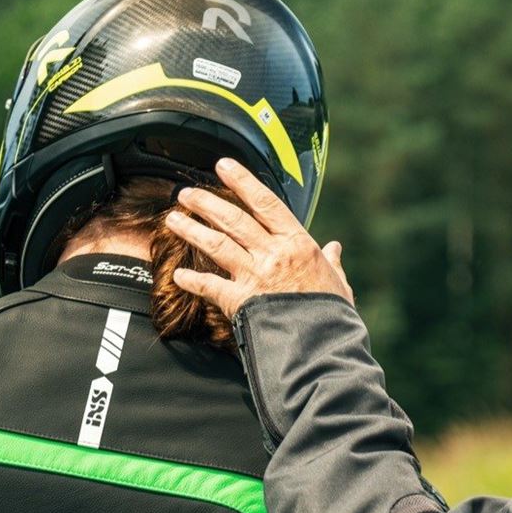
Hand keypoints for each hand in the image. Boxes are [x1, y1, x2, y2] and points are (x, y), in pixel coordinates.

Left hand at [165, 158, 352, 321]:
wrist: (324, 346)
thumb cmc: (333, 316)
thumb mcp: (338, 283)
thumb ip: (332, 264)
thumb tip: (335, 249)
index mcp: (299, 244)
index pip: (266, 203)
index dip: (242, 181)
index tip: (224, 166)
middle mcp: (274, 254)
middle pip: (233, 219)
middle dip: (206, 203)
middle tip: (187, 194)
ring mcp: (255, 276)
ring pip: (217, 244)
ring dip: (192, 230)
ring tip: (173, 219)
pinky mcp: (241, 302)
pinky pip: (209, 286)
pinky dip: (192, 280)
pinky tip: (177, 275)